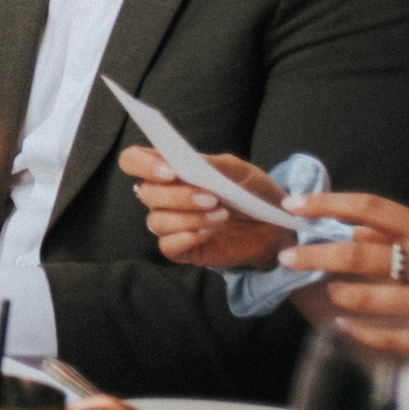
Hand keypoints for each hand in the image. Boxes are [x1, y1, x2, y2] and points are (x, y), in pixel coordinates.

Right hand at [120, 144, 292, 270]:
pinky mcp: (181, 248)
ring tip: (220, 215)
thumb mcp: (239, 170)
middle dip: (178, 196)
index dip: (142, 164)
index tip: (170, 171)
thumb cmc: (253, 192)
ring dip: (189, 218)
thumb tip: (188, 160)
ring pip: (156, 221)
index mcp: (169, 169)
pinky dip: (188, 237)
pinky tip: (211, 231)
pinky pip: (167, 245)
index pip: (133, 160)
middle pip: (145, 193)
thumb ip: (212, 164)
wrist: (275, 227)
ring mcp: (170, 223)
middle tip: (211, 198)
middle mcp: (163, 196)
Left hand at [282, 192, 408, 373]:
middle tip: (287, 256)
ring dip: (338, 295)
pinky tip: (345, 328)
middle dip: (315, 254)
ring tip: (327, 292)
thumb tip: (355, 231)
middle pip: (359, 255)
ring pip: (367, 298)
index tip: (294, 205)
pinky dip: (360, 333)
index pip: (373, 209)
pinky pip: (389, 339)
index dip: (328, 204)